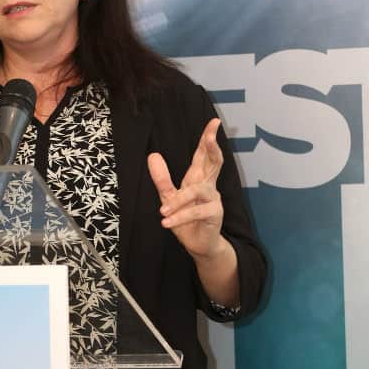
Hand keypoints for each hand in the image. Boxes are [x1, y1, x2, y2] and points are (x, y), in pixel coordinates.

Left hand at [147, 118, 227, 261]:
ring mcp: (213, 200)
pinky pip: (196, 212)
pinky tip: (166, 221)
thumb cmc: (186, 220)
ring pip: (198, 192)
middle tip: (211, 136)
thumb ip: (162, 178)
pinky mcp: (214, 215)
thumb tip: (153, 155)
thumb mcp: (169, 197)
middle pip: (214, 163)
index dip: (208, 139)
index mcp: (198, 179)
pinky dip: (180, 216)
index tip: (214, 122)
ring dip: (179, 200)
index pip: (204, 155)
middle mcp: (208, 187)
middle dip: (213, 148)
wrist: (199, 245)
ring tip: (162, 210)